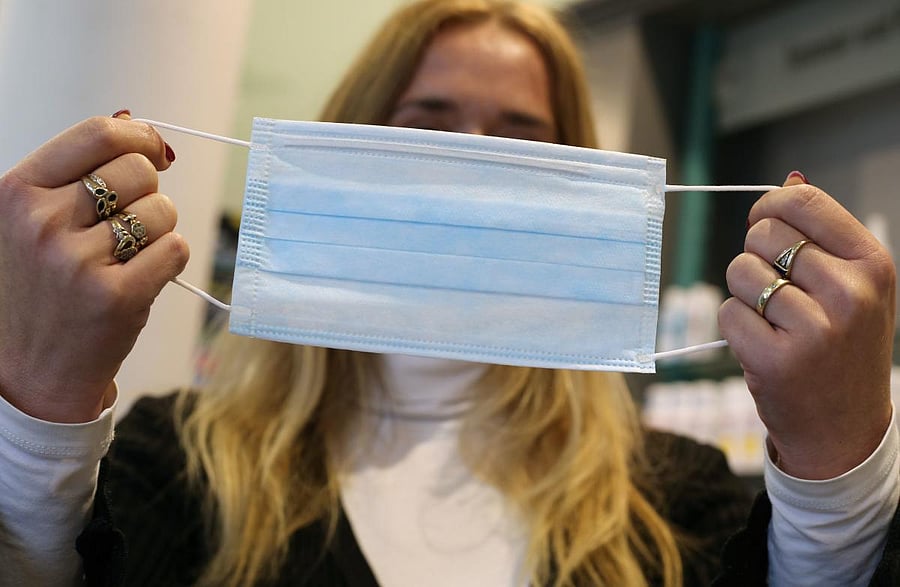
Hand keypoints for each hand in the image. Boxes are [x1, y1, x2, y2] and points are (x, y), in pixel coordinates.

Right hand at [0, 114, 188, 422]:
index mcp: (17, 193)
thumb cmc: (36, 289)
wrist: (25, 374)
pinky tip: (142, 276)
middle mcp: (42, 223)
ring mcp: (77, 262)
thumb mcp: (27, 221)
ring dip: (159, 229)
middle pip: (138, 172)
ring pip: (162, 211)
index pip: (97, 135)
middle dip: (148, 192)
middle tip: (130, 222)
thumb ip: (73, 174)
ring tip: (128, 256)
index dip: (140, 139)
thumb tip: (137, 126)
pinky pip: (175, 249)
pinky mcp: (116, 298)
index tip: (154, 152)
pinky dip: (170, 258)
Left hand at [718, 172, 894, 479]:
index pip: (803, 202)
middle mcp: (850, 293)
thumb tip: (790, 178)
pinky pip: (728, 311)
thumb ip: (823, 234)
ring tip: (774, 322)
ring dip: (745, 293)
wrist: (844, 429)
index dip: (769, 207)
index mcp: (873, 265)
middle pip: (763, 235)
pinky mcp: (775, 359)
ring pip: (740, 272)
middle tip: (777, 291)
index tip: (763, 223)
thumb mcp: (854, 287)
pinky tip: (762, 345)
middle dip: (756, 257)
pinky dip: (735, 325)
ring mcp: (814, 329)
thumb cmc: (843, 348)